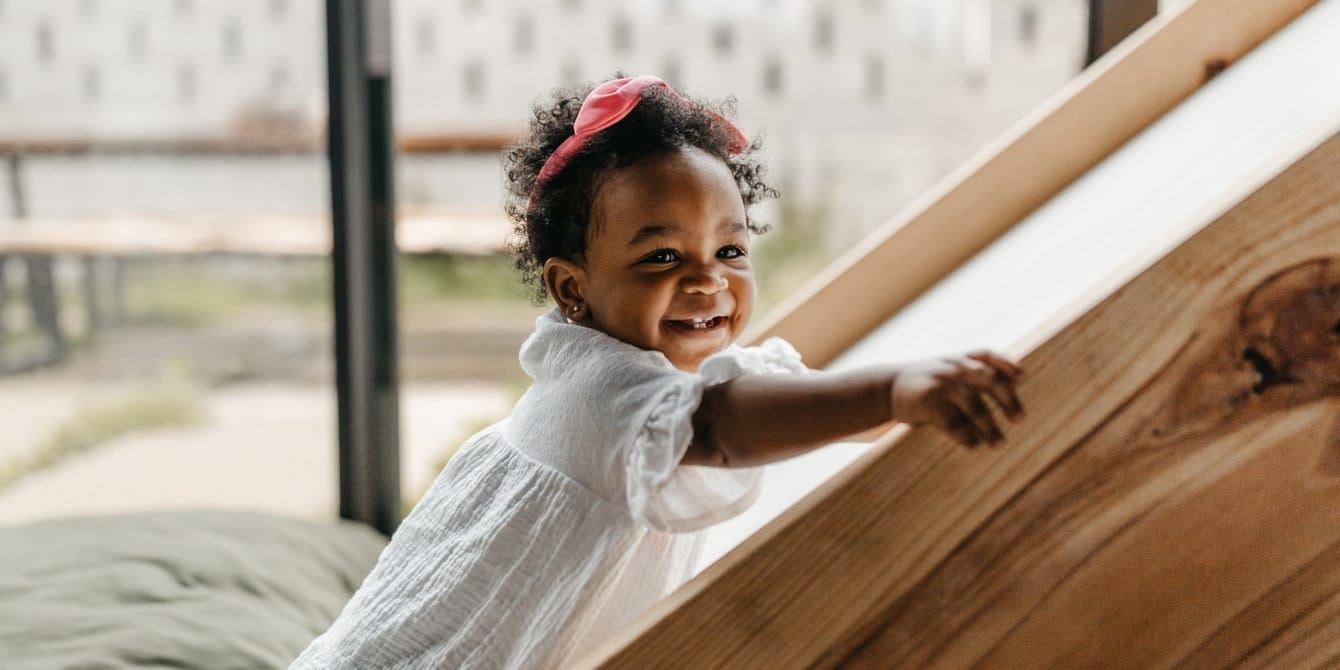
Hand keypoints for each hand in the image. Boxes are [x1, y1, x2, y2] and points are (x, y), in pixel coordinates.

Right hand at [890, 351, 1024, 447]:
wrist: (883, 389)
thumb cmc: (921, 383)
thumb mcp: (943, 369)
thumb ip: (970, 372)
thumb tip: (1010, 383)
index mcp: (956, 358)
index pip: (987, 355)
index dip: (1007, 365)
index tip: (1023, 379)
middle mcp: (951, 367)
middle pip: (989, 380)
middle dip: (1007, 400)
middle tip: (1019, 419)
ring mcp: (941, 384)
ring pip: (975, 406)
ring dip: (989, 428)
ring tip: (999, 444)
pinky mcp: (929, 403)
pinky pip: (955, 423)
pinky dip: (967, 436)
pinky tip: (973, 445)